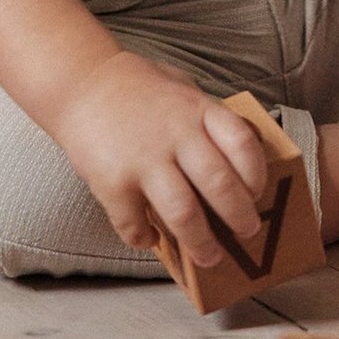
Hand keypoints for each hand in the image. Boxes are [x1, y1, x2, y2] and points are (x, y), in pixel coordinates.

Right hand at [49, 49, 270, 267]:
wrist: (81, 82)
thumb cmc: (138, 88)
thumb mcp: (183, 89)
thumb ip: (208, 118)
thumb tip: (241, 155)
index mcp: (197, 110)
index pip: (242, 144)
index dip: (256, 175)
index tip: (257, 194)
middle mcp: (175, 134)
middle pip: (219, 185)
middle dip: (240, 218)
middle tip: (247, 233)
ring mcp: (143, 160)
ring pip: (184, 213)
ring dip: (201, 243)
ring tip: (210, 257)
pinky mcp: (112, 183)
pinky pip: (135, 224)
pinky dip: (145, 239)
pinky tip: (150, 239)